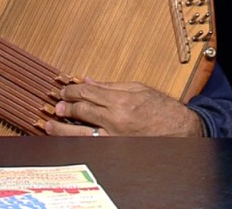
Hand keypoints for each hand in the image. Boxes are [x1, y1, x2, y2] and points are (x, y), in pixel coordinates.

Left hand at [43, 77, 203, 136]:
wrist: (181, 132)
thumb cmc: (163, 109)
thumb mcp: (138, 89)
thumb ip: (111, 86)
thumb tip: (88, 81)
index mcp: (121, 101)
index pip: (88, 93)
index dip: (72, 91)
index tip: (64, 90)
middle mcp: (116, 120)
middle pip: (82, 111)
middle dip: (66, 107)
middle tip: (56, 106)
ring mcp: (115, 137)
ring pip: (81, 133)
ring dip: (62, 129)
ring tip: (50, 126)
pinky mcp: (116, 150)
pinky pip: (92, 145)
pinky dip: (77, 142)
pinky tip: (67, 140)